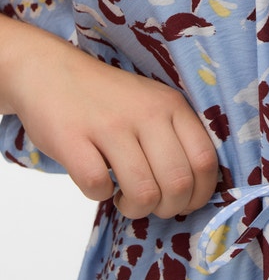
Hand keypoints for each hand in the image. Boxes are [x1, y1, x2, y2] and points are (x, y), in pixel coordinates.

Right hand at [4, 20, 218, 218]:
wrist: (52, 71)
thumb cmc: (109, 98)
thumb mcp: (154, 104)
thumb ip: (177, 137)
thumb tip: (194, 190)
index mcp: (172, 105)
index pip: (205, 160)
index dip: (199, 194)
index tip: (184, 202)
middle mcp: (147, 113)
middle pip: (178, 183)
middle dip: (167, 208)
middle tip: (151, 202)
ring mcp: (110, 125)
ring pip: (143, 192)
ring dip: (135, 208)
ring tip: (124, 197)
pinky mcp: (73, 139)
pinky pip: (98, 186)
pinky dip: (100, 195)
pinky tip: (98, 181)